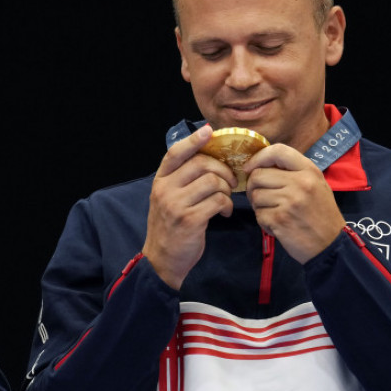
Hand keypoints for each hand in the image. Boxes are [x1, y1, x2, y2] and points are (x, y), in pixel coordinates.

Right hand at [142, 124, 236, 289]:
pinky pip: (217, 201)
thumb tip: (208, 158)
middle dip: (223, 170)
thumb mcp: (168, 199)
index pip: (176, 152)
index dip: (194, 140)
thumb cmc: (170, 227)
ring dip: (226, 190)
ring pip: (213, 182)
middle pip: (202, 164)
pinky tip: (223, 213)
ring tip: (225, 200)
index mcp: (160, 181)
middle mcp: (165, 189)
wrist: (162, 259)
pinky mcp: (190, 220)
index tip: (209, 131)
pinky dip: (226, 205)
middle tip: (230, 182)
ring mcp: (176, 204)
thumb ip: (181, 180)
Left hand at [243, 145, 346, 263]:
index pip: (278, 151)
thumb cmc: (321, 214)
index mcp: (309, 171)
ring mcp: (290, 201)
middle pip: (258, 175)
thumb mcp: (316, 185)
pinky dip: (263, 221)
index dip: (258, 157)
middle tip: (262, 198)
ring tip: (274, 212)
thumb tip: (261, 164)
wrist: (331, 244)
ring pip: (255, 195)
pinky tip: (277, 225)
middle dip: (254, 187)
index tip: (250, 168)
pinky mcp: (280, 219)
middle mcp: (300, 183)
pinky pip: (258, 214)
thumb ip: (293, 172)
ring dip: (259, 206)